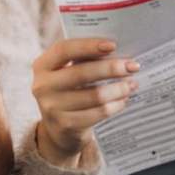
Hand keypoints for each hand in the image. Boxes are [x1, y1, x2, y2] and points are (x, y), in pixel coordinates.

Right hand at [32, 38, 139, 167]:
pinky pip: (99, 113)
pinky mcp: (66, 125)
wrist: (58, 129)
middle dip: (111, 68)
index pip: (64, 50)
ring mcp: (52, 108)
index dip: (88, 46)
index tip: (113, 45)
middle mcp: (43, 86)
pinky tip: (123, 100)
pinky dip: (115, 105)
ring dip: (118, 88)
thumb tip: (117, 50)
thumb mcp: (67, 72)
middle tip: (132, 66)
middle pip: (81, 73)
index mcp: (42, 66)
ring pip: (95, 95)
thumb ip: (84, 59)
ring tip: (132, 84)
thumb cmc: (69, 90)